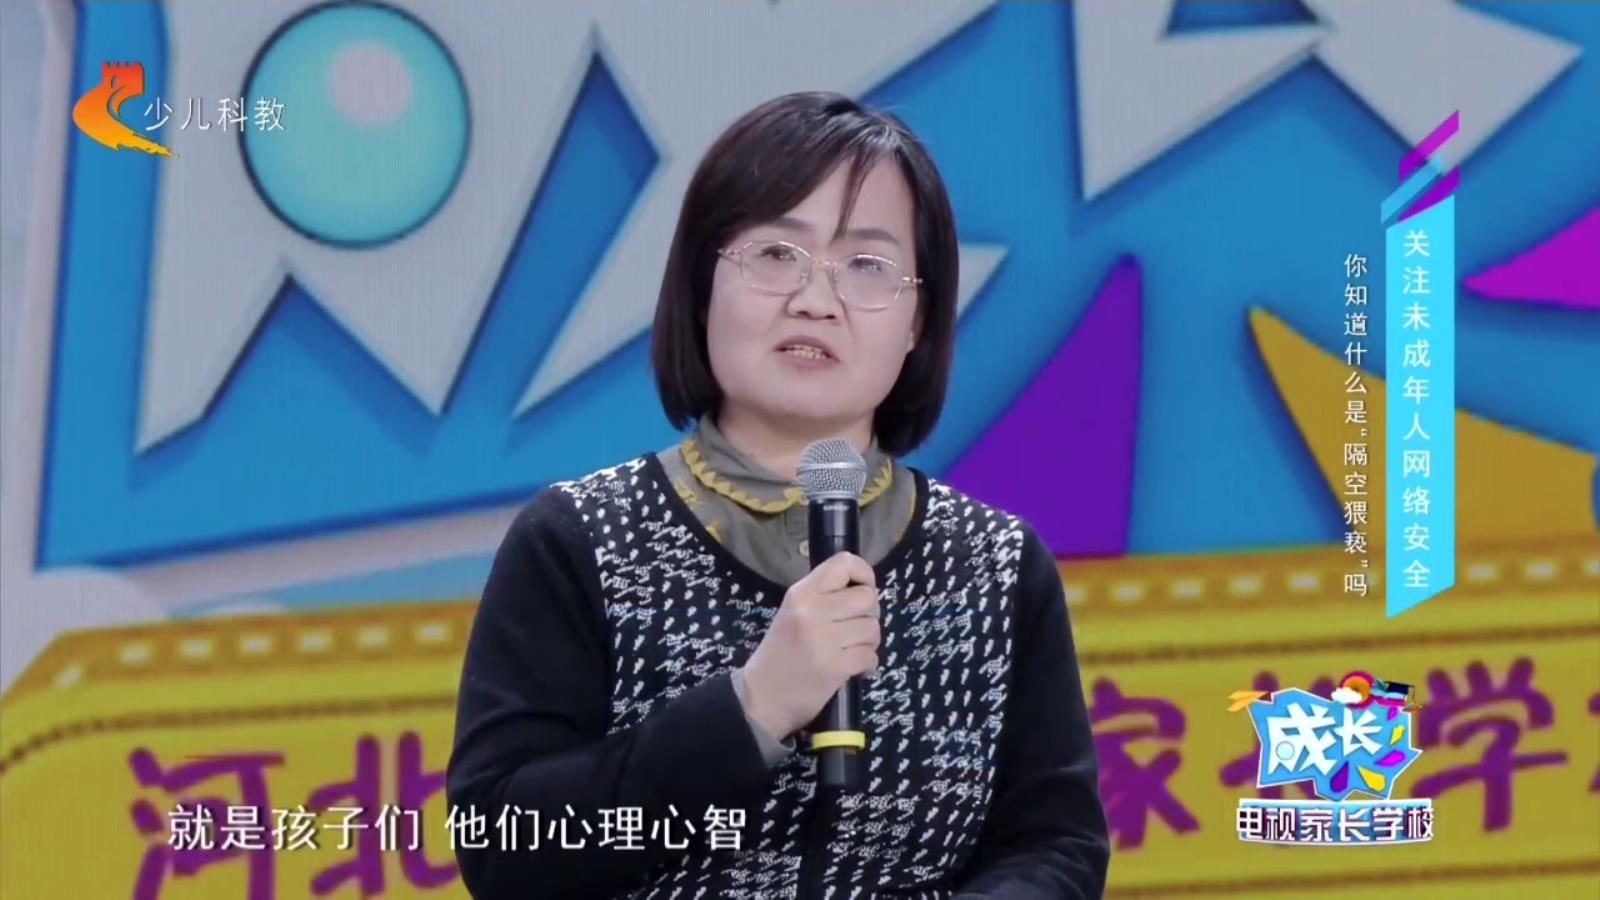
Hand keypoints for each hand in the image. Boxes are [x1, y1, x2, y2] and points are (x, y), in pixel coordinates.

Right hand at [738, 553, 879, 739]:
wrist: (762, 696)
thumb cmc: (781, 652)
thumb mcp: (793, 612)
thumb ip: (824, 596)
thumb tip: (865, 589)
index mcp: (801, 593)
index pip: (844, 563)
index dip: (863, 574)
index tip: (862, 589)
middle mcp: (812, 611)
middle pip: (867, 597)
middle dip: (870, 613)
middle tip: (856, 626)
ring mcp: (823, 640)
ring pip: (872, 627)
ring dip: (869, 640)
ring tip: (853, 648)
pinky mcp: (834, 667)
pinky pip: (869, 655)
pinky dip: (868, 662)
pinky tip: (855, 666)